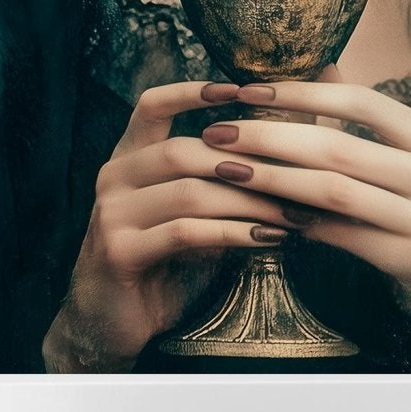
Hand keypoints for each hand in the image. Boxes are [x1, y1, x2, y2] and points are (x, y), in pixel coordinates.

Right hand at [42, 79, 295, 372]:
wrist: (111, 323)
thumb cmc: (164, 262)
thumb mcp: (192, 211)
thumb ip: (222, 179)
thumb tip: (292, 146)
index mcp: (128, 157)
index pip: (152, 105)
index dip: (193, 91)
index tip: (244, 88)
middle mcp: (114, 177)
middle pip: (182, 150)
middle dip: (246, 161)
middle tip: (299, 173)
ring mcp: (112, 214)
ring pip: (189, 191)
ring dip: (249, 201)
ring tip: (293, 212)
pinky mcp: (119, 251)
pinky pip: (185, 232)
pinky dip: (233, 233)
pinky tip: (268, 239)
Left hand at [195, 70, 410, 373]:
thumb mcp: (409, 168)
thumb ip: (367, 123)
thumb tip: (327, 66)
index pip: (361, 101)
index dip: (300, 93)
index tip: (244, 91)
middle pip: (340, 146)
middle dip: (270, 136)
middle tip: (217, 133)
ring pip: (337, 192)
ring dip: (274, 180)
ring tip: (228, 171)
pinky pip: (346, 237)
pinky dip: (301, 225)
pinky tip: (265, 218)